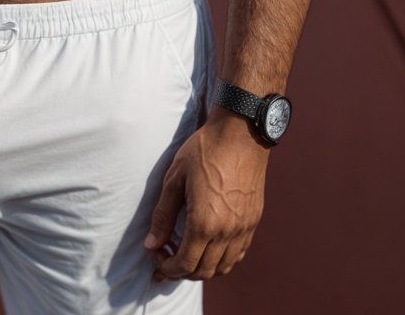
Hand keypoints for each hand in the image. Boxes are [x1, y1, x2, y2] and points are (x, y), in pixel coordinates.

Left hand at [144, 111, 269, 280]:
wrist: (240, 133)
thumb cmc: (204, 150)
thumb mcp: (175, 178)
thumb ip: (163, 215)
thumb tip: (151, 244)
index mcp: (204, 222)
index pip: (185, 264)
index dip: (167, 268)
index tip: (157, 258)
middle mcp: (227, 232)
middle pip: (203, 271)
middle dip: (182, 271)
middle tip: (167, 257)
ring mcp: (243, 228)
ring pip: (223, 267)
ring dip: (202, 268)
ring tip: (187, 253)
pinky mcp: (253, 221)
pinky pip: (238, 254)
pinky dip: (222, 260)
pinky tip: (209, 246)